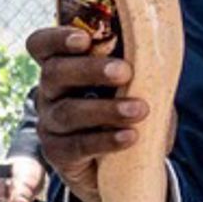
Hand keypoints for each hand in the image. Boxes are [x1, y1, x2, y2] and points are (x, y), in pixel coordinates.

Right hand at [26, 26, 159, 201]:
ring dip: (105, 109)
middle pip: (54, 73)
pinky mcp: (57, 152)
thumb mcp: (137, 84)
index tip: (84, 39)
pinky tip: (130, 137)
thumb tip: (160, 46)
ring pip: (67, 111)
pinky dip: (105, 140)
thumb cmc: (129, 109)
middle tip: (124, 72)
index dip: (57, 38)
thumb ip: (140, 66)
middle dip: (89, 70)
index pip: (42, 45)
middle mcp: (49, 92)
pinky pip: (76, 145)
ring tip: (139, 110)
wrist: (124, 163)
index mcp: (63, 65)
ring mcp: (50, 123)